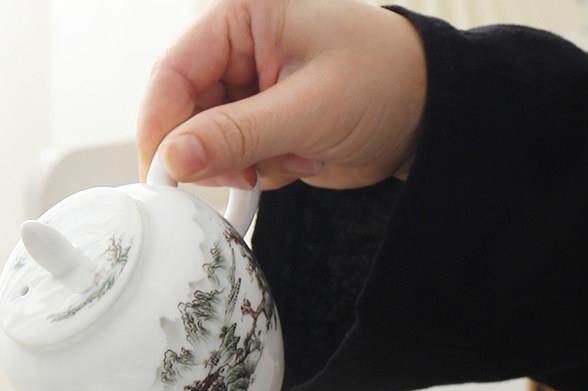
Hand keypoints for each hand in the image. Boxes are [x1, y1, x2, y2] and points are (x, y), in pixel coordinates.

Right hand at [137, 0, 427, 190]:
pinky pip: (227, 160)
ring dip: (236, 165)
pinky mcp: (254, 123)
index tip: (162, 178)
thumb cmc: (384, 82)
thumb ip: (235, 135)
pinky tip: (293, 159)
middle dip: (205, 152)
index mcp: (243, 15)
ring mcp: (244, 88)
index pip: (172, 73)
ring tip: (284, 157)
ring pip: (201, 143)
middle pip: (180, 112)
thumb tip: (173, 159)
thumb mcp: (307, 109)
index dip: (160, 128)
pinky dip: (254, 173)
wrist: (427, 114)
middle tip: (240, 174)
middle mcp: (236, 48)